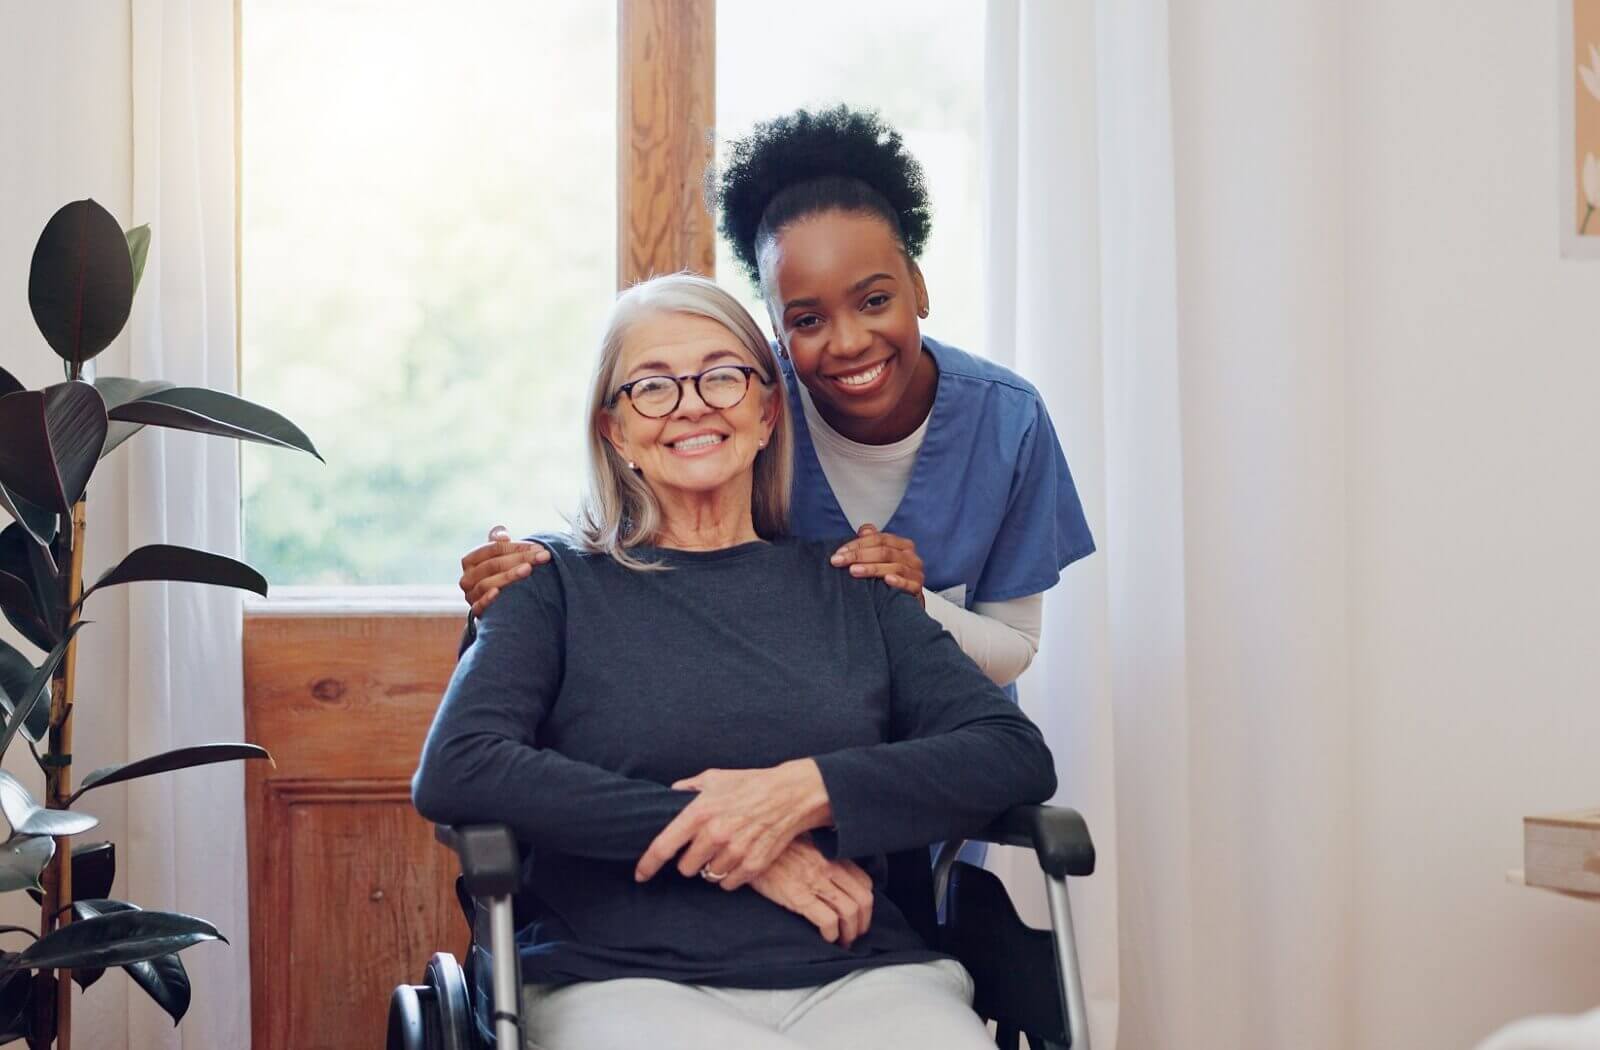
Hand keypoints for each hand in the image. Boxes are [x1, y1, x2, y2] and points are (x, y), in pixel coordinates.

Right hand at [459, 525, 549, 616]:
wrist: (495, 606)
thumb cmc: (498, 574)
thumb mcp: (498, 557)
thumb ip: (498, 543)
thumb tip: (502, 534)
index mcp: (470, 560)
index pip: (493, 548)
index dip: (516, 546)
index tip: (539, 547)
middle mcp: (467, 577)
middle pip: (493, 564)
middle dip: (520, 558)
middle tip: (542, 556)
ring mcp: (470, 595)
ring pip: (487, 583)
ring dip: (509, 575)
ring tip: (528, 569)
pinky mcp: (476, 612)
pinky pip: (478, 605)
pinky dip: (487, 599)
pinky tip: (498, 592)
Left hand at [634, 760, 832, 890]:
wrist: (790, 794)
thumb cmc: (750, 784)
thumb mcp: (714, 778)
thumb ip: (688, 788)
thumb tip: (669, 795)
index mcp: (700, 812)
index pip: (664, 846)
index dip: (648, 864)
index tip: (640, 875)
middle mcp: (715, 834)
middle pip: (686, 868)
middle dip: (690, 860)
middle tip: (703, 847)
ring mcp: (735, 851)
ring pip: (708, 877)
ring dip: (711, 868)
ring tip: (723, 850)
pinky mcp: (753, 865)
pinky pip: (729, 883)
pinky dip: (729, 875)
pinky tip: (737, 858)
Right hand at [749, 836, 874, 947]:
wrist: (746, 848)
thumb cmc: (774, 850)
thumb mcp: (803, 846)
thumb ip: (821, 858)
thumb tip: (834, 878)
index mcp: (829, 856)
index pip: (865, 882)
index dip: (866, 904)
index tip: (860, 916)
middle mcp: (827, 867)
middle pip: (862, 899)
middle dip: (863, 923)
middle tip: (855, 935)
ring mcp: (813, 881)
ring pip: (849, 912)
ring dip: (850, 933)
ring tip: (843, 942)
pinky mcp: (797, 896)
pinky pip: (827, 920)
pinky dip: (832, 934)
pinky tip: (826, 939)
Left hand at [831, 524, 924, 605]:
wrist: (907, 603)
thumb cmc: (892, 577)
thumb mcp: (881, 558)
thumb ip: (872, 542)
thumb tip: (864, 530)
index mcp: (902, 545)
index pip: (879, 539)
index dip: (858, 544)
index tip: (839, 552)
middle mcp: (911, 557)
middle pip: (884, 551)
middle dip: (858, 555)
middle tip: (839, 561)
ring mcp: (915, 573)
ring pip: (894, 566)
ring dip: (872, 568)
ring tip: (853, 571)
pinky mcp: (917, 589)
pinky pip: (909, 584)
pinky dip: (898, 581)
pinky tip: (886, 580)